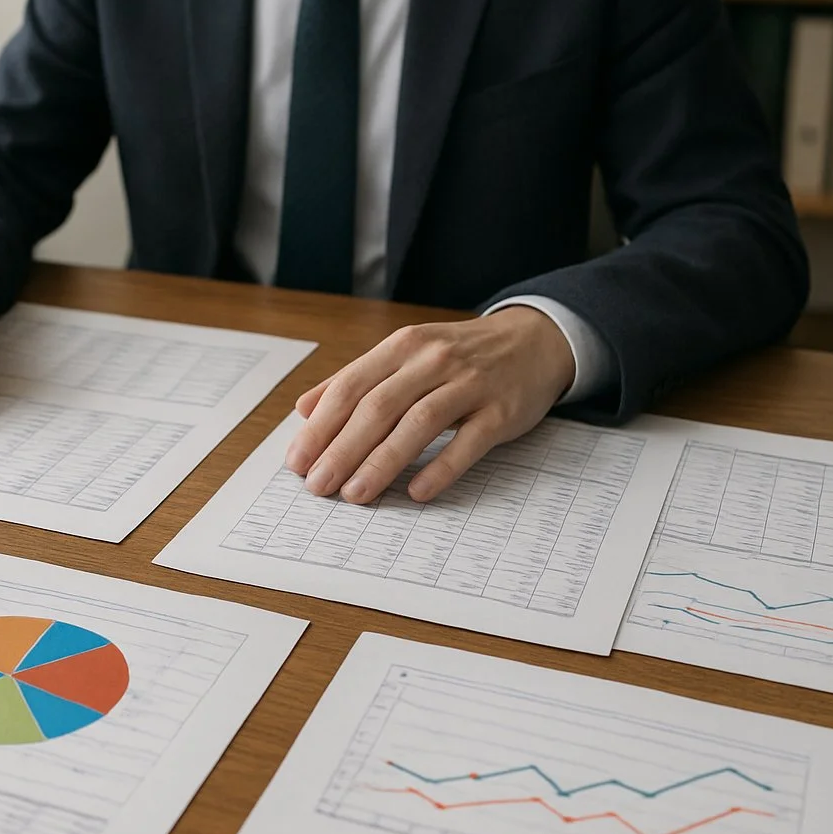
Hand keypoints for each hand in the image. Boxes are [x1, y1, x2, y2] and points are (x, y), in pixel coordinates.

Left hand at [285, 308, 576, 504]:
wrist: (535, 339)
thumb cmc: (461, 354)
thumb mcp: (407, 354)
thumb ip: (357, 380)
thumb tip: (304, 409)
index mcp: (403, 346)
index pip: (351, 386)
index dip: (321, 426)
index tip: (298, 461)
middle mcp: (432, 360)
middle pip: (378, 407)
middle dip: (342, 450)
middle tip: (318, 486)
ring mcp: (470, 383)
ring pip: (418, 423)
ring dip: (382, 462)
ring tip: (355, 493)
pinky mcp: (501, 410)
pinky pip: (468, 441)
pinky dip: (441, 467)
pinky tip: (418, 492)